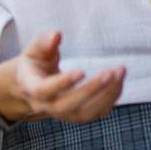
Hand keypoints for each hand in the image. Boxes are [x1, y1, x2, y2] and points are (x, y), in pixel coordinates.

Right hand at [4, 30, 124, 123]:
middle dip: (90, 91)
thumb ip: (43, 42)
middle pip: (66, 106)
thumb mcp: (34, 49)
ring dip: (105, 95)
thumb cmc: (35, 62)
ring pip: (84, 114)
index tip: (82, 71)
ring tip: (119, 73)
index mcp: (31, 87)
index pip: (44, 91)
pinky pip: (95, 113)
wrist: (33, 85)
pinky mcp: (78, 114)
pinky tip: (119, 80)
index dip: (63, 83)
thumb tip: (57, 35)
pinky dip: (110, 98)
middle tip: (109, 73)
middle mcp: (46, 105)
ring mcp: (63, 113)